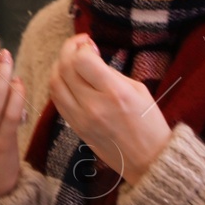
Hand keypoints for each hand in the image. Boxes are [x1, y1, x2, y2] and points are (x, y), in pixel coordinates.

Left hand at [47, 34, 173, 191]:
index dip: (82, 46)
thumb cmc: (149, 123)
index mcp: (114, 92)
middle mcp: (93, 105)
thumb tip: (91, 57)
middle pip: (65, 68)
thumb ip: (110, 73)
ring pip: (55, 84)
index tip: (89, 43)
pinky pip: (57, 100)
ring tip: (71, 60)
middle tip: (78, 45)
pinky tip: (68, 78)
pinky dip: (58, 84)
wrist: (148, 161)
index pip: (82, 60)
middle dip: (68, 50)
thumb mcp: (138, 90)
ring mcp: (81, 118)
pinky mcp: (75, 128)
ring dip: (59, 66)